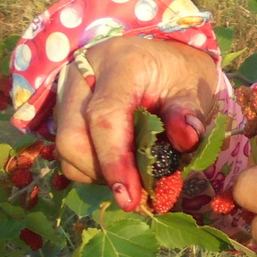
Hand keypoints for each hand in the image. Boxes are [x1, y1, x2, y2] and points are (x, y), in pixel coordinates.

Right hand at [54, 35, 217, 210]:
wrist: (160, 59)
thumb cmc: (178, 72)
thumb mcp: (193, 87)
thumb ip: (188, 114)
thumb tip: (187, 141)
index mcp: (121, 63)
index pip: (104, 116)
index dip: (114, 160)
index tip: (129, 197)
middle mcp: (83, 74)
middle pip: (71, 137)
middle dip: (101, 172)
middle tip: (134, 191)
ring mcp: (66, 92)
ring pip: (64, 149)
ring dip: (95, 173)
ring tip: (130, 173)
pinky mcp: (62, 109)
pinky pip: (64, 151)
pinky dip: (89, 167)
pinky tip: (116, 163)